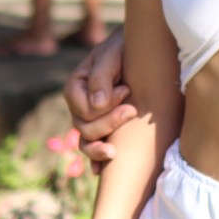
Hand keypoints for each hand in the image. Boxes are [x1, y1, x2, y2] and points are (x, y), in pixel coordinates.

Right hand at [63, 30, 133, 169]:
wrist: (143, 48)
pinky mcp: (106, 128)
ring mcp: (91, 119)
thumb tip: (97, 105)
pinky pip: (96, 148)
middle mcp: (80, 106)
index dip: (103, 106)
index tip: (126, 91)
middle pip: (85, 128)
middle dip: (108, 123)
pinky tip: (103, 170)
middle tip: (133, 109)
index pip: (82, 108)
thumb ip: (102, 76)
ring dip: (100, 148)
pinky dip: (98, 160)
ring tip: (115, 152)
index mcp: (75, 87)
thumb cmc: (125, 47)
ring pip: (87, 142)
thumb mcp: (111, 54)